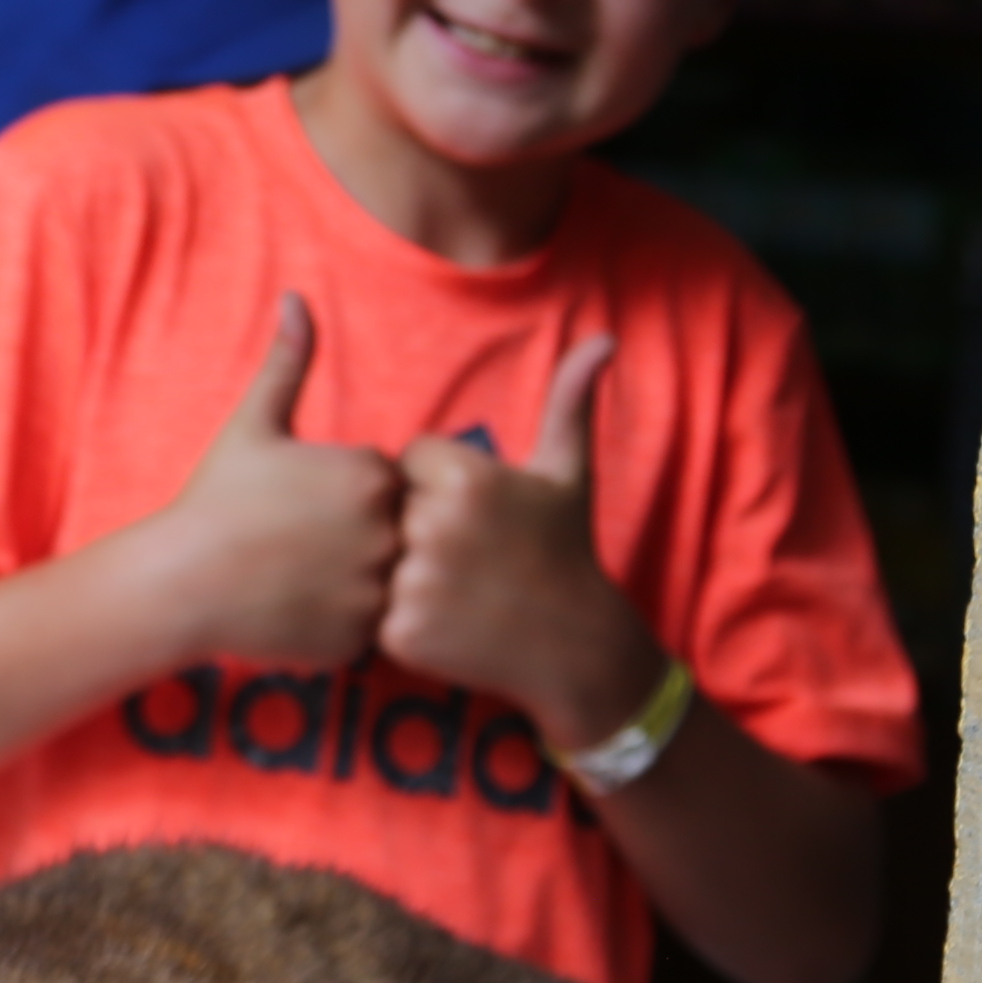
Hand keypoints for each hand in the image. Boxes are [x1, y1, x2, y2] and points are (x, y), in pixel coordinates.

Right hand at [142, 294, 399, 665]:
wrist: (177, 582)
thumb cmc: (215, 500)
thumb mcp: (254, 424)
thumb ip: (288, 363)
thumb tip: (295, 297)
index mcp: (371, 475)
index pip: (388, 485)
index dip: (345, 498)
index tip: (302, 509)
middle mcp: (385, 531)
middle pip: (394, 535)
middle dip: (357, 542)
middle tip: (301, 550)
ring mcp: (374, 591)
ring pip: (386, 586)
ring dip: (354, 585)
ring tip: (300, 581)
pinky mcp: (357, 641)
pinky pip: (367, 635)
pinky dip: (339, 627)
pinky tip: (296, 611)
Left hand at [383, 334, 658, 747]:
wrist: (574, 644)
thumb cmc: (566, 551)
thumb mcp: (568, 473)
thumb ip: (570, 401)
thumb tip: (604, 338)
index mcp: (464, 477)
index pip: (412, 461)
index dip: (439, 486)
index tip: (477, 516)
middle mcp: (435, 524)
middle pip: (392, 509)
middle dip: (418, 528)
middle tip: (467, 557)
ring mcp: (415, 581)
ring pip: (381, 560)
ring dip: (407, 573)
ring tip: (458, 589)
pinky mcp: (402, 631)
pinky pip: (377, 613)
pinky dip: (402, 620)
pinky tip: (447, 622)